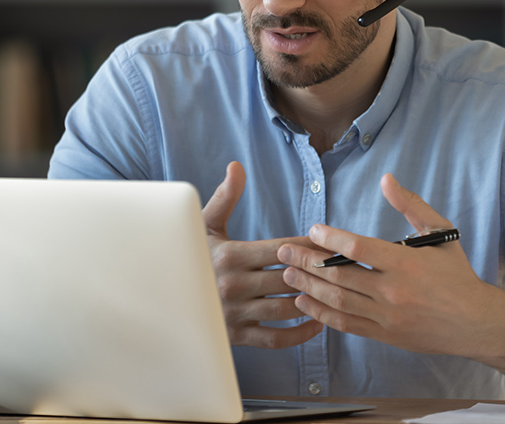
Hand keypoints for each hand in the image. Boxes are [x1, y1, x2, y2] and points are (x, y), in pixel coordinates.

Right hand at [202, 161, 323, 348]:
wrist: (163, 297)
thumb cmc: (190, 255)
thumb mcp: (204, 224)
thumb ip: (225, 197)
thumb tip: (237, 167)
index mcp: (230, 256)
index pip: (281, 250)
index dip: (308, 246)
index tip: (328, 242)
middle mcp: (234, 286)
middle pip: (288, 278)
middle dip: (317, 272)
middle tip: (341, 267)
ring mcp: (235, 314)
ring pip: (287, 308)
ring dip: (312, 300)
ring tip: (332, 290)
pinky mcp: (236, 337)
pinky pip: (276, 339)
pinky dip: (300, 334)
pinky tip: (316, 321)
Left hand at [277, 173, 491, 356]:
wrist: (476, 323)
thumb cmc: (456, 273)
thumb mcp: (440, 231)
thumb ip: (411, 204)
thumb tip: (386, 179)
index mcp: (405, 263)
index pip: (358, 249)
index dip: (330, 239)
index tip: (312, 230)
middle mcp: (393, 291)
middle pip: (339, 275)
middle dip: (306, 261)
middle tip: (283, 251)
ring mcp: (387, 316)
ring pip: (338, 301)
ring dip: (308, 286)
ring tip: (286, 273)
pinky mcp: (384, 335)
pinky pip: (346, 324)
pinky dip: (322, 314)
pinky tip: (305, 302)